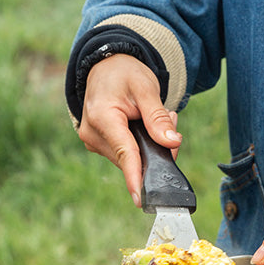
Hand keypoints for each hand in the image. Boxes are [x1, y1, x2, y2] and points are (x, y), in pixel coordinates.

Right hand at [77, 54, 181, 205]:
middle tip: (171, 121)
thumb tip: (171, 143)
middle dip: (155, 148)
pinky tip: (144, 125)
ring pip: (129, 158)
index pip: (124, 152)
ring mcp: (93, 142)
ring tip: (155, 116)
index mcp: (102, 117)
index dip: (134, 177)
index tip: (141, 198)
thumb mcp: (146, 88)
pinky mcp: (97, 145)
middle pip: (132, 157)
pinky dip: (139, 144)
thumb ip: (158, 117)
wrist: (104, 66)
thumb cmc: (124, 73)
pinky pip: (124, 153)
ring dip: (148, 145)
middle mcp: (92, 133)